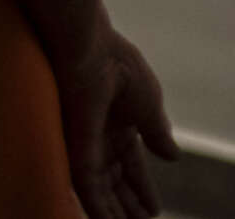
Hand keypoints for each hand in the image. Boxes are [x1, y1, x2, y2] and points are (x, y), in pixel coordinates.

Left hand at [58, 20, 174, 218]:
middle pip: (114, 179)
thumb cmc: (116, 63)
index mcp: (118, 121)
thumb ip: (157, 131)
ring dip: (113, 210)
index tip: (153, 210)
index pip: (130, 163)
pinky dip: (96, 204)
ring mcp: (85, 139)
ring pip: (100, 187)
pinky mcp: (75, 144)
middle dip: (127, 204)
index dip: (141, 187)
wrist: (89, 45)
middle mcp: (98, 133)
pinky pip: (86, 182)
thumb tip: (172, 156)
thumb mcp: (148, 102)